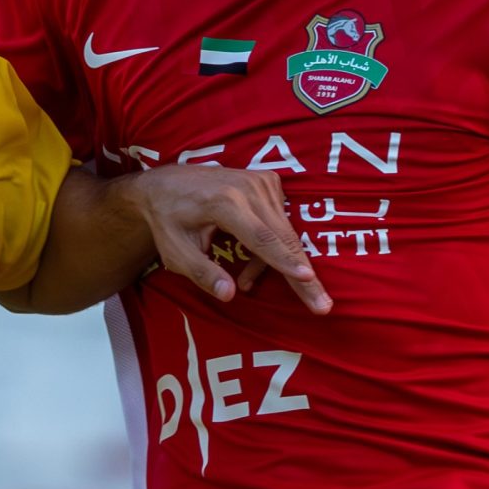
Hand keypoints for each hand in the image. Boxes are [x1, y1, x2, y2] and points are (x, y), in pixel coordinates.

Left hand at [117, 166, 331, 315]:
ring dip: (271, 263)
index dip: (285, 261)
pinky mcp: (269, 182)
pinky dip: (270, 246)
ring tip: (245, 281)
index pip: (261, 237)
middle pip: (284, 237)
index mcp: (224, 202)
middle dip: (302, 275)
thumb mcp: (175, 253)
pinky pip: (280, 223)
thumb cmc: (169, 221)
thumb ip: (202, 274)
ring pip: (283, 233)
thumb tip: (229, 295)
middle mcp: (248, 187)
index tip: (308, 278)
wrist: (166, 185)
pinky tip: (250, 257)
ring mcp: (262, 182)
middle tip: (322, 306)